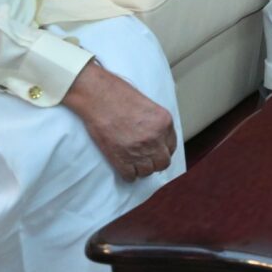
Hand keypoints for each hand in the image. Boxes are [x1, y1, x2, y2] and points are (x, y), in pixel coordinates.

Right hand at [62, 59, 176, 179]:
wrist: (99, 97)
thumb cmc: (120, 95)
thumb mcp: (149, 106)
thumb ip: (156, 123)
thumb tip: (157, 138)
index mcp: (164, 123)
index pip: (171, 146)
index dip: (163, 150)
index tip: (157, 151)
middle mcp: (155, 138)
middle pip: (163, 163)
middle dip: (155, 162)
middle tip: (147, 159)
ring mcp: (139, 150)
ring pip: (147, 172)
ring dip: (141, 169)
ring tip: (134, 163)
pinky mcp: (121, 158)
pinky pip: (130, 176)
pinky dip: (128, 174)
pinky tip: (125, 168)